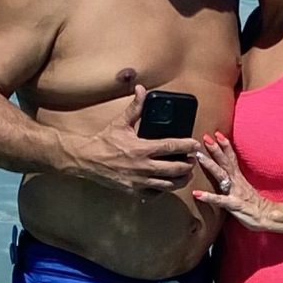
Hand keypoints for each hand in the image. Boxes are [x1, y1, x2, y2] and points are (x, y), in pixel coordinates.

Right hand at [71, 87, 201, 193]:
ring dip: (181, 179)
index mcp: (141, 149)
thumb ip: (135, 107)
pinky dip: (164, 190)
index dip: (186, 146)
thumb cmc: (104, 141)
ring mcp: (140, 181)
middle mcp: (143, 167)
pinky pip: (155, 193)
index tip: (195, 145)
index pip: (171, 147)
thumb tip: (141, 89)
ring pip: (168, 185)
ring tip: (186, 173)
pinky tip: (168, 183)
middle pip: (175, 169)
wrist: (87, 161)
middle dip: (188, 165)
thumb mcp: (121, 123)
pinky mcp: (135, 190)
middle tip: (193, 160)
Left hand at [191, 132, 280, 230]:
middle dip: (215, 149)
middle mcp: (237, 182)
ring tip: (198, 157)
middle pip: (225, 162)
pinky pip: (220, 200)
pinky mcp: (234, 205)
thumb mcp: (244, 190)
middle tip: (205, 137)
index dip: (225, 145)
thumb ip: (235, 183)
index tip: (217, 134)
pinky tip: (197, 194)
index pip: (232, 158)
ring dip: (210, 165)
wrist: (268, 217)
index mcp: (239, 178)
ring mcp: (235, 192)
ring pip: (222, 175)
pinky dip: (208, 197)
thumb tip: (227, 177)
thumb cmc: (255, 206)